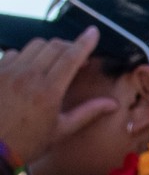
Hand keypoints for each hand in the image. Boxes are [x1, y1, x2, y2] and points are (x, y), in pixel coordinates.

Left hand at [0, 27, 119, 167]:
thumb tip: (112, 104)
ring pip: (34, 46)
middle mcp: (28, 76)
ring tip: (55, 62)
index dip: (84, 42)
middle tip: (77, 55)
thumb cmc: (29, 142)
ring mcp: (9, 71)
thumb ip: (88, 112)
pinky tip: (31, 68)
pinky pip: (15, 52)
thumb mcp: (62, 130)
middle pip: (53, 46)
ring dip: (48, 49)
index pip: (70, 57)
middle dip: (69, 46)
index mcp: (48, 91)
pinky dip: (27, 56)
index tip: (93, 32)